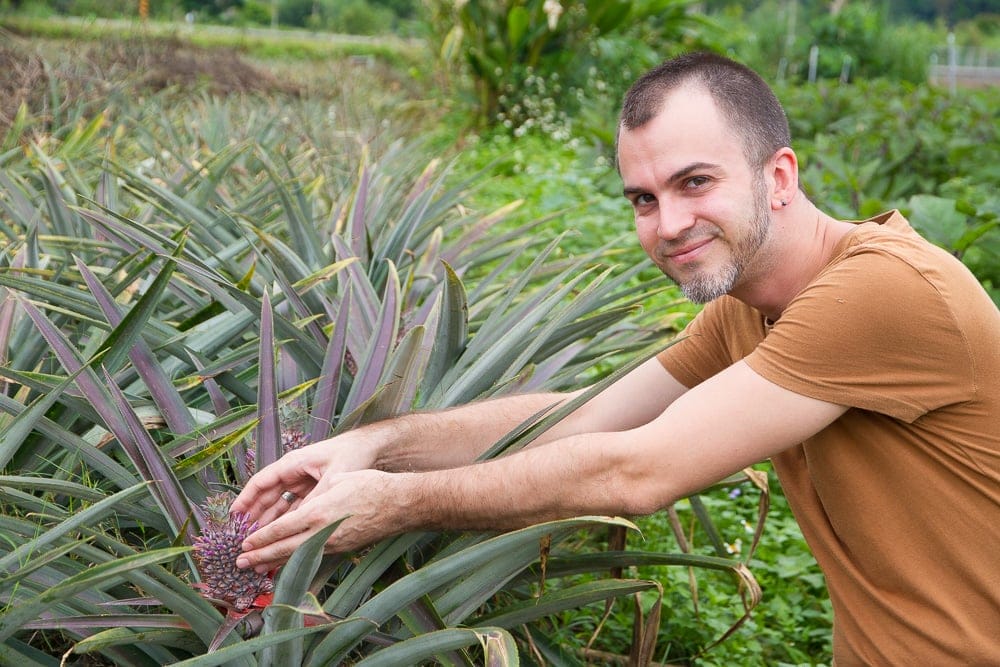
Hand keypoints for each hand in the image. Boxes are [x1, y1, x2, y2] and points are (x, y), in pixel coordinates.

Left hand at [234, 467, 401, 571]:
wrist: (400, 504)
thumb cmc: (370, 486)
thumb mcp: (338, 480)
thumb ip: (316, 494)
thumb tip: (304, 505)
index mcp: (317, 513)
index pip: (281, 530)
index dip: (260, 539)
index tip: (244, 545)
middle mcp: (322, 533)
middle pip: (285, 550)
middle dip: (261, 558)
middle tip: (240, 565)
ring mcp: (333, 544)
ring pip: (298, 556)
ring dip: (276, 563)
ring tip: (258, 569)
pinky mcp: (343, 548)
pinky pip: (313, 555)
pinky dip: (296, 560)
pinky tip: (288, 562)